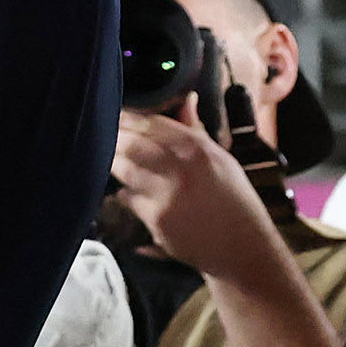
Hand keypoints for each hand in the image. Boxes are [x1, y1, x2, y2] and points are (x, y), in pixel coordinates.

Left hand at [111, 113, 276, 281]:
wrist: (243, 248)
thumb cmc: (234, 201)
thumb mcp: (223, 160)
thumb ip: (197, 131)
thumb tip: (187, 99)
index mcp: (200, 149)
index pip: (153, 124)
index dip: (128, 118)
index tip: (116, 114)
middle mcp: (183, 168)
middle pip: (132, 144)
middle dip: (113, 138)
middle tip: (102, 135)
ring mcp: (168, 195)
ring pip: (125, 170)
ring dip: (114, 163)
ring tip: (110, 159)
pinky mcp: (158, 220)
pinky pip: (129, 199)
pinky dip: (124, 194)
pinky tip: (127, 192)